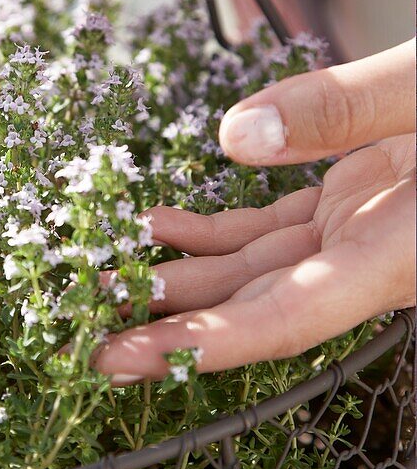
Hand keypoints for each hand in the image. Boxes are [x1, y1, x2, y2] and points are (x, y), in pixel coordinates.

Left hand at [94, 40, 415, 380]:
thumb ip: (342, 106)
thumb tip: (230, 135)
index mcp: (401, 251)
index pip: (292, 316)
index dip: (207, 346)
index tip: (130, 361)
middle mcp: (373, 256)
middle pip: (257, 305)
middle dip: (173, 324)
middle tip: (83, 338)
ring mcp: (359, 231)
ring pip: (255, 268)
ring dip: (181, 275)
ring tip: (101, 272)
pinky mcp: (351, 202)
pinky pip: (270, 227)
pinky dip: (212, 227)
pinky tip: (156, 222)